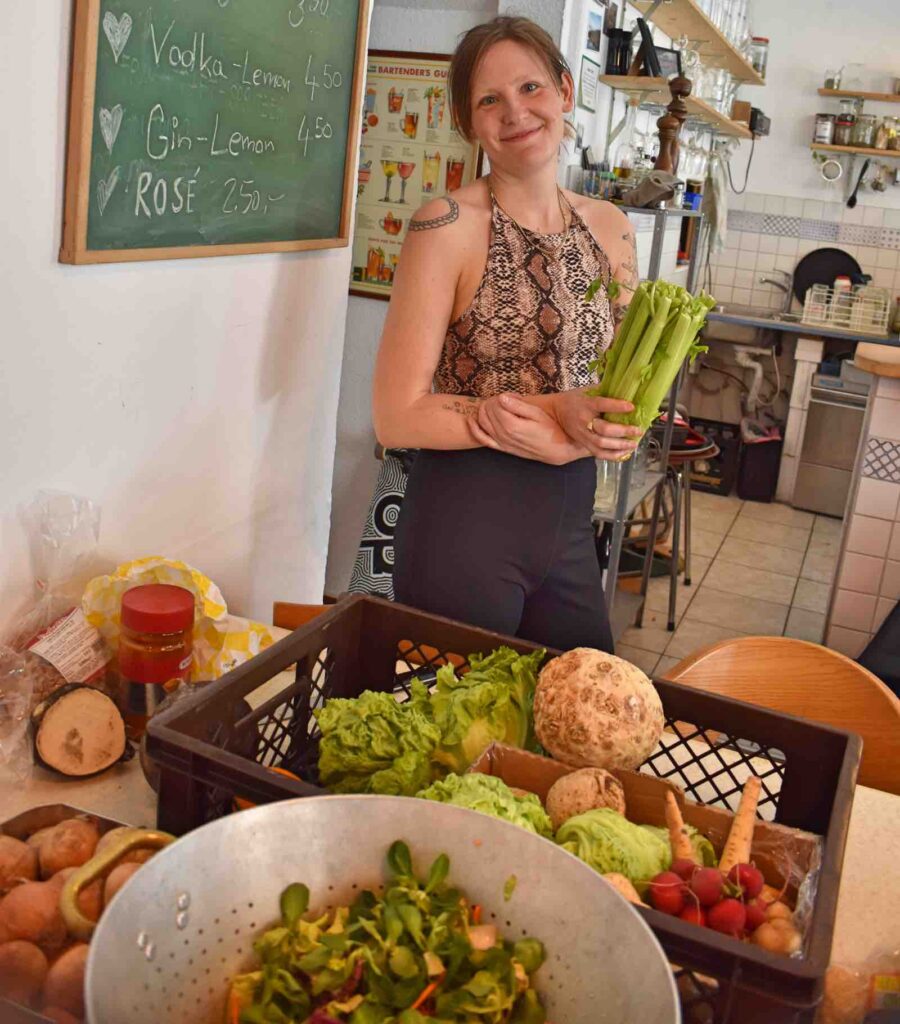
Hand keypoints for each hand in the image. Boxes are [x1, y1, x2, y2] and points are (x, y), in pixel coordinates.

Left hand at [470, 393, 588, 464]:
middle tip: (506, 400)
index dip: (502, 397)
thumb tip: (501, 397)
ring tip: (495, 405)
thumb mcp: (537, 413)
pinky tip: (471, 420)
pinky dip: (474, 429)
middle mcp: (503, 435)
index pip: (496, 404)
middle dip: (493, 401)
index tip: (513, 396)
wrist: (555, 449)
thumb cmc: (549, 428)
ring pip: (482, 422)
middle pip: (487, 411)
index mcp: (512, 425)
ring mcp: (501, 442)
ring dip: (484, 410)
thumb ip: (518, 405)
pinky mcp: (501, 447)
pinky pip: (482, 438)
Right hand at [551, 389, 643, 461]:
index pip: (602, 405)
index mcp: (586, 404)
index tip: (631, 407)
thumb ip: (604, 389)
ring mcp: (583, 434)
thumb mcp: (586, 390)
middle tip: (638, 430)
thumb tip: (625, 386)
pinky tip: (624, 452)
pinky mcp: (583, 443)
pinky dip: (612, 455)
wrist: (556, 411)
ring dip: (620, 445)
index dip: (617, 406)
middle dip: (624, 431)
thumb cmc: (575, 399)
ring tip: (634, 444)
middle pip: (604, 429)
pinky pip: (598, 453)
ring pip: (602, 444)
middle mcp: (584, 420)